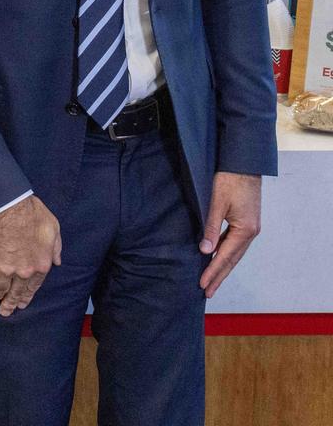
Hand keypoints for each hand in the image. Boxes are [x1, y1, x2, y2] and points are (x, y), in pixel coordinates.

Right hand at [0, 196, 60, 316]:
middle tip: (6, 311)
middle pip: (16, 292)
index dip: (27, 296)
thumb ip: (56, 247)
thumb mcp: (53, 228)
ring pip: (0, 287)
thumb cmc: (32, 214)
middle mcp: (23, 271)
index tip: (22, 303)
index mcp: (41, 265)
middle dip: (11, 303)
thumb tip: (56, 261)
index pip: (33, 287)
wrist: (8, 206)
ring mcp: (5, 268)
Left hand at [199, 171, 261, 298]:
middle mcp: (251, 232)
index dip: (213, 271)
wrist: (244, 162)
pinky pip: (235, 243)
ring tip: (212, 280)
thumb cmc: (230, 179)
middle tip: (207, 292)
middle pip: (232, 260)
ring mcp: (251, 227)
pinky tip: (217, 257)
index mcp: (245, 230)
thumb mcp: (217, 203)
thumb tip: (205, 251)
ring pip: (235, 253)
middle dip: (219, 276)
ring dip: (223, 267)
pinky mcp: (247, 221)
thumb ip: (211, 227)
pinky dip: (226, 253)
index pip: (225, 257)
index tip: (203, 285)